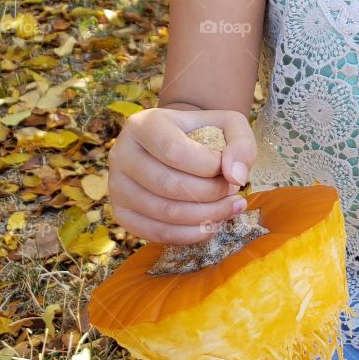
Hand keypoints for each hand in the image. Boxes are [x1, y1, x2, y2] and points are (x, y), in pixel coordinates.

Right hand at [108, 107, 257, 244]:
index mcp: (144, 125)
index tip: (227, 170)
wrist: (179, 148)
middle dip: (212, 194)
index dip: (209, 167)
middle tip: (233, 192)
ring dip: (207, 216)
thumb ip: (241, 144)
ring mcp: (117, 186)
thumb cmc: (204, 135)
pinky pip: (157, 233)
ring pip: (165, 212)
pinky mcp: (122, 214)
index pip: (174, 151)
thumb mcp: (229, 125)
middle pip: (170, 185)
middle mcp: (122, 153)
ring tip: (230, 208)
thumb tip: (236, 177)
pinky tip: (212, 224)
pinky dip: (191, 234)